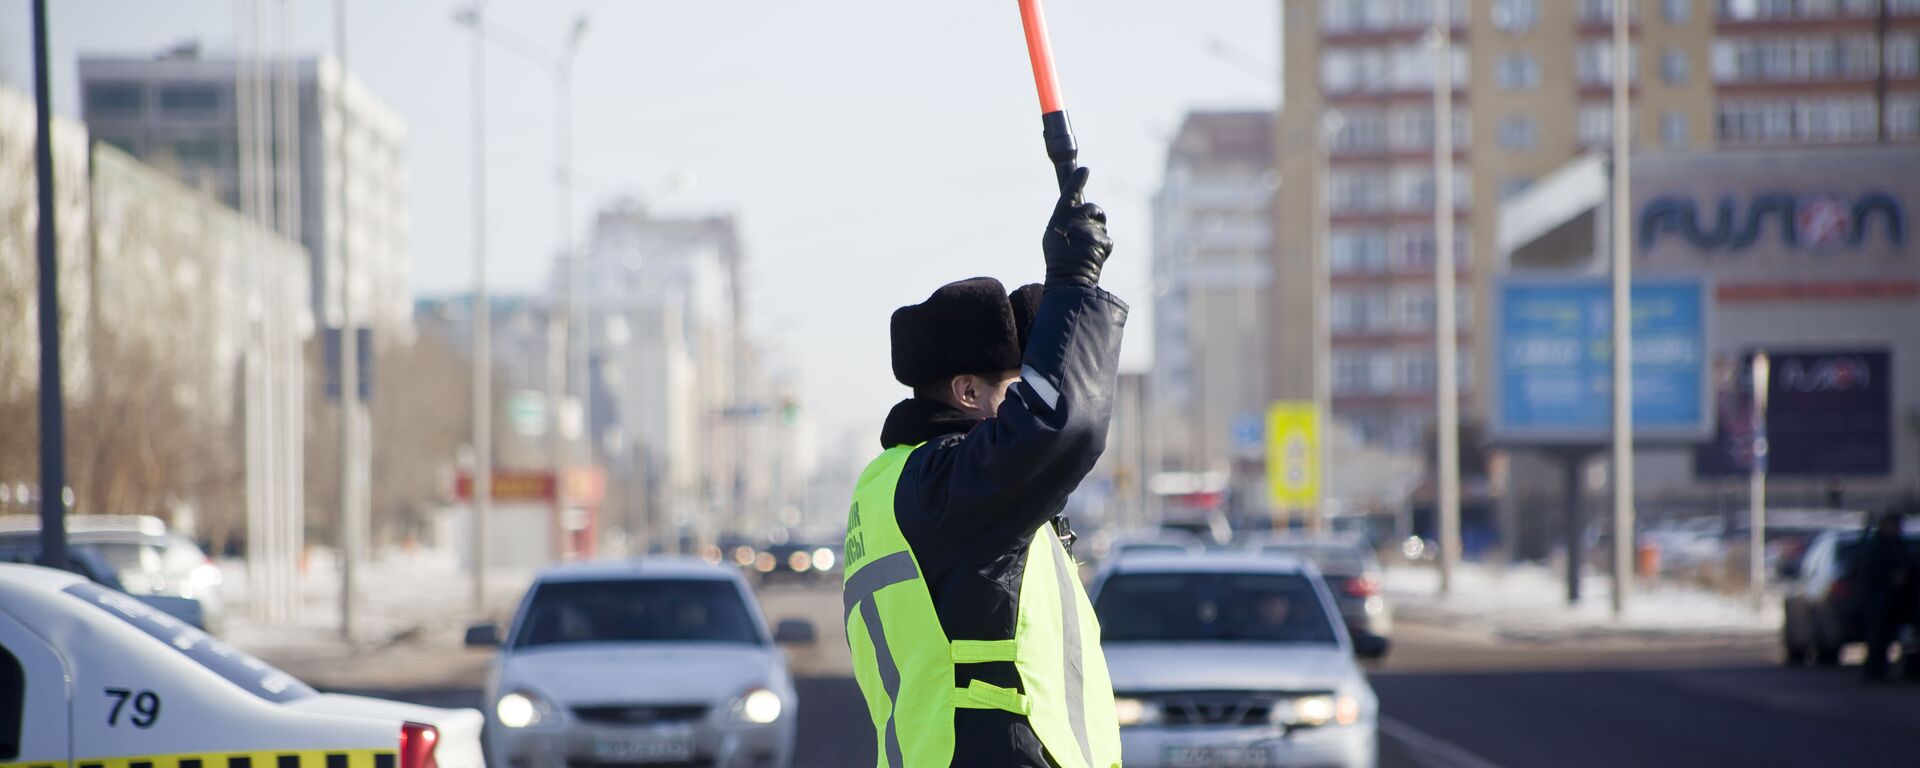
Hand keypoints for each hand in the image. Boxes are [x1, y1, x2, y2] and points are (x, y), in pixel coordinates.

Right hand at [1042, 167, 1112, 288]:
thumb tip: (1080, 211)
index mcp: (1059, 217)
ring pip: (1101, 226)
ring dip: (1098, 235)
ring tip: (1086, 250)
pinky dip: (1103, 248)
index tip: (1084, 170)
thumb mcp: (1055, 236)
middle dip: (1095, 216)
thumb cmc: (1059, 259)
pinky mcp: (1102, 241)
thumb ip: (1067, 221)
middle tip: (1088, 232)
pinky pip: (1107, 240)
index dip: (1076, 180)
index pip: (1069, 192)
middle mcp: (1074, 219)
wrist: (1068, 278)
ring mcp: (1089, 229)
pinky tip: (1094, 257)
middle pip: (1092, 208)